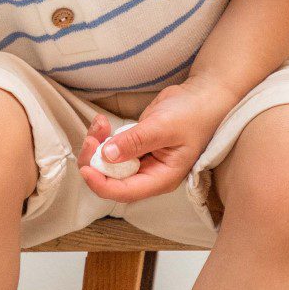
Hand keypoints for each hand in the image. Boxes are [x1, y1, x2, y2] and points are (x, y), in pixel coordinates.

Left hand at [77, 76, 239, 204]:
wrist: (201, 97)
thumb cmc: (193, 115)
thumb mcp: (164, 127)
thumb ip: (136, 141)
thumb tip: (107, 155)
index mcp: (160, 178)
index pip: (125, 192)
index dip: (102, 185)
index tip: (87, 169)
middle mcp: (148, 173)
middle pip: (110, 180)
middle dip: (94, 161)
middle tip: (90, 138)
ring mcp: (139, 160)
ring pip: (106, 164)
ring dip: (96, 146)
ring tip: (99, 123)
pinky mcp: (133, 146)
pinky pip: (109, 148)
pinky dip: (101, 136)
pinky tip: (102, 122)